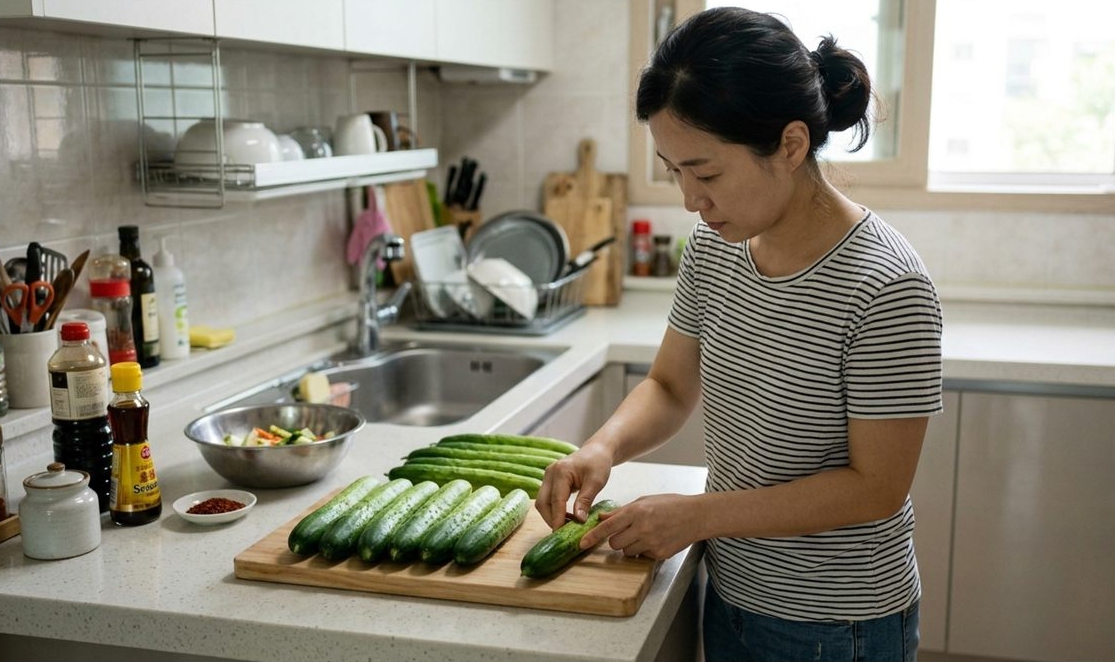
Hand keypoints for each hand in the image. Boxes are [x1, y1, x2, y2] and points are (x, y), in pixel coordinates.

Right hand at [535, 444, 613, 529]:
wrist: (597, 451)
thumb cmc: (598, 463)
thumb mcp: (596, 482)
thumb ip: (585, 500)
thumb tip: (578, 520)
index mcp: (561, 471)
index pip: (556, 500)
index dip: (557, 518)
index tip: (561, 533)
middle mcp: (550, 473)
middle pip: (542, 503)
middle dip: (551, 519)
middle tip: (565, 533)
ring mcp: (548, 477)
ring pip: (542, 502)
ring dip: (552, 516)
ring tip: (568, 526)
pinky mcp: (550, 481)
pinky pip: (547, 499)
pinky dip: (554, 510)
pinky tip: (567, 517)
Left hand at [579, 493, 699, 560]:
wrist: (696, 516)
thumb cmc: (671, 505)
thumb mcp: (644, 501)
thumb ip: (622, 511)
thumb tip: (603, 517)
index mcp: (636, 512)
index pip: (608, 527)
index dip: (593, 536)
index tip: (582, 543)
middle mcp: (642, 528)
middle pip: (614, 543)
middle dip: (615, 540)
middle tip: (627, 532)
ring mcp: (651, 543)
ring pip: (627, 551)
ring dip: (629, 545)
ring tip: (644, 534)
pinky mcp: (659, 554)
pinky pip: (641, 556)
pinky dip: (643, 550)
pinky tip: (655, 539)